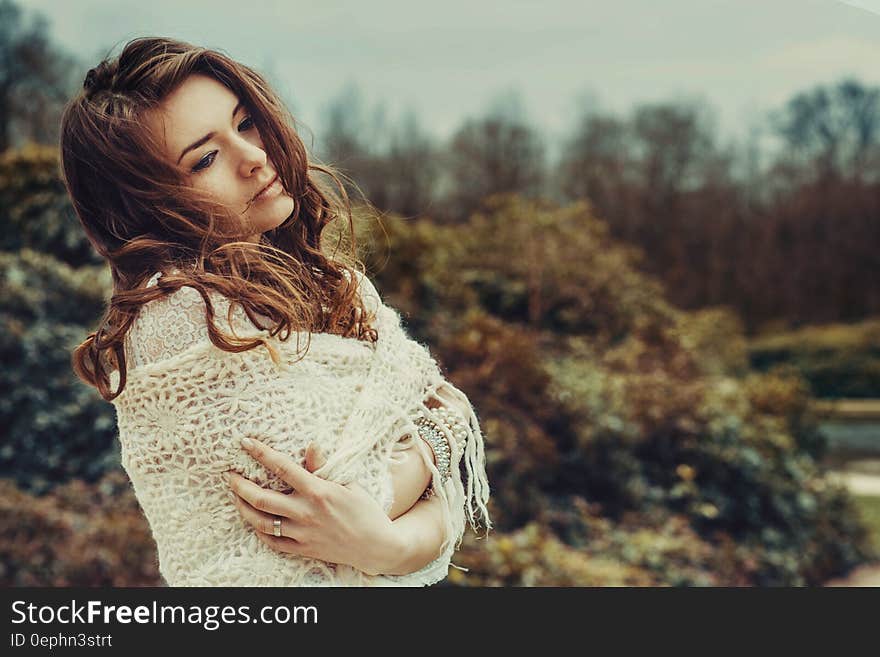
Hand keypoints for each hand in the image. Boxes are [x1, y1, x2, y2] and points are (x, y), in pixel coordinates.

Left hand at [225, 437, 401, 575]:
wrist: (376, 546)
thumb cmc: (365, 511)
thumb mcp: (349, 483)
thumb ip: (324, 467)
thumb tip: (311, 446)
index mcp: (319, 491)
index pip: (283, 468)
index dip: (262, 454)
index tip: (246, 442)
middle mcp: (306, 513)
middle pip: (262, 499)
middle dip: (241, 485)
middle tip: (229, 475)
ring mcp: (303, 533)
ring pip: (262, 522)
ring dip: (244, 508)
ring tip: (235, 497)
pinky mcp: (303, 549)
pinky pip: (273, 542)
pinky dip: (260, 530)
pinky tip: (254, 520)